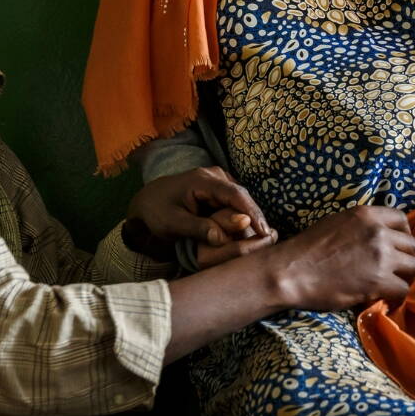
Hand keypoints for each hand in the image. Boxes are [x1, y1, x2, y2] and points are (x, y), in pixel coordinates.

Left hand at [126, 167, 271, 257]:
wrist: (146, 202)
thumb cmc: (157, 213)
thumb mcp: (173, 224)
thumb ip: (199, 228)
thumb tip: (224, 238)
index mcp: (202, 180)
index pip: (235, 195)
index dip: (252, 213)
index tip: (264, 232)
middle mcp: (214, 175)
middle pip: (241, 197)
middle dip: (255, 217)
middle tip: (267, 240)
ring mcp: (217, 179)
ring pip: (240, 200)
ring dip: (250, 218)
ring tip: (261, 239)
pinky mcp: (218, 187)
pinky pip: (234, 202)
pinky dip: (241, 216)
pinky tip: (248, 232)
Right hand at [270, 205, 414, 309]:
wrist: (291, 272)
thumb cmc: (307, 249)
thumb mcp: (337, 223)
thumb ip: (361, 226)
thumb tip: (377, 235)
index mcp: (367, 214)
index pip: (402, 220)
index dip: (402, 235)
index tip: (396, 248)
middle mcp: (378, 232)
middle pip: (411, 245)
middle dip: (405, 259)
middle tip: (393, 271)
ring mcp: (381, 256)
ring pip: (412, 268)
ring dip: (403, 278)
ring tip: (390, 286)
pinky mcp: (379, 280)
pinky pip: (403, 290)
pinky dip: (396, 298)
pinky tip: (384, 300)